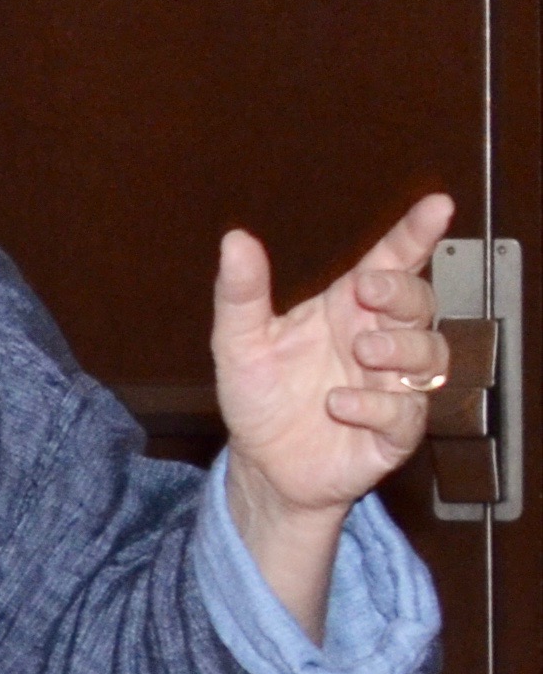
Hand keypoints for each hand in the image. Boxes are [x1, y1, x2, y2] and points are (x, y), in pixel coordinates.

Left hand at [210, 193, 451, 632]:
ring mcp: (391, 386)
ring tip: (362, 351)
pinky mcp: (392, 432)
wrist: (261, 467)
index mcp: (347, 310)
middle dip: (403, 293)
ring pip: (429, 356)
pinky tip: (339, 404)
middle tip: (368, 292)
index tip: (436, 206)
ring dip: (400, 349)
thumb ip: (241, 294)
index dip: (415, 235)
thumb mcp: (238, 343)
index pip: (391, 264)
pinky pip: (406, 414)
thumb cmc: (260, 397)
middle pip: (419, 303)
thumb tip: (235, 240)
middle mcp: (377, 341)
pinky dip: (377, 405)